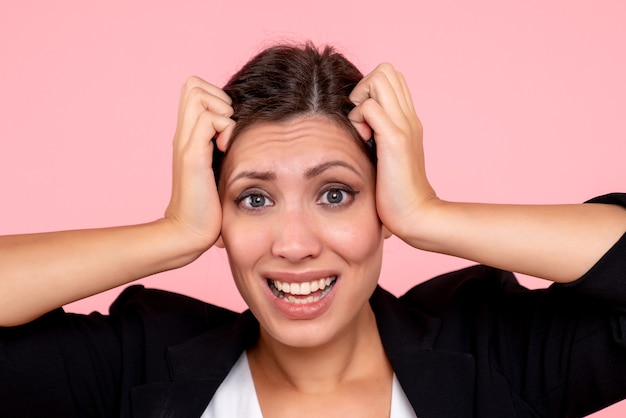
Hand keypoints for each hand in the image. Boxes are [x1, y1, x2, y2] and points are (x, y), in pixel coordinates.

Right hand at [165, 76, 234, 250]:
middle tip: (227, 128)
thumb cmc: (209, 205)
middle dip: (217, 98)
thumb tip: (243, 131)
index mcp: (189, 135)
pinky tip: (226, 150)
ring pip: (198, 94)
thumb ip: (223, 147)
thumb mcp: (218, 168)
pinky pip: (208, 121)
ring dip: (220, 111)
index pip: (194, 88)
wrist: (190, 231)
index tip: (227, 125)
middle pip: (193, 84)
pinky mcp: (192, 156)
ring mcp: (185, 143)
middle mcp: (183, 134)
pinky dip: (223, 129)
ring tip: (226, 139)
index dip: (214, 97)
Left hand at [348, 63, 436, 239]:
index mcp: (408, 120)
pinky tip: (362, 141)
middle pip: (386, 70)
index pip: (391, 78)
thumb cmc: (397, 192)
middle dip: (365, 87)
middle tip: (360, 119)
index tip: (364, 118)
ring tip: (361, 128)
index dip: (372, 89)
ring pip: (379, 79)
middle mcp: (409, 117)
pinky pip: (369, 108)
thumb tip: (359, 127)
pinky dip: (358, 119)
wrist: (416, 214)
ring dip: (361, 98)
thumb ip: (379, 137)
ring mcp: (404, 126)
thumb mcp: (388, 157)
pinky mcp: (394, 140)